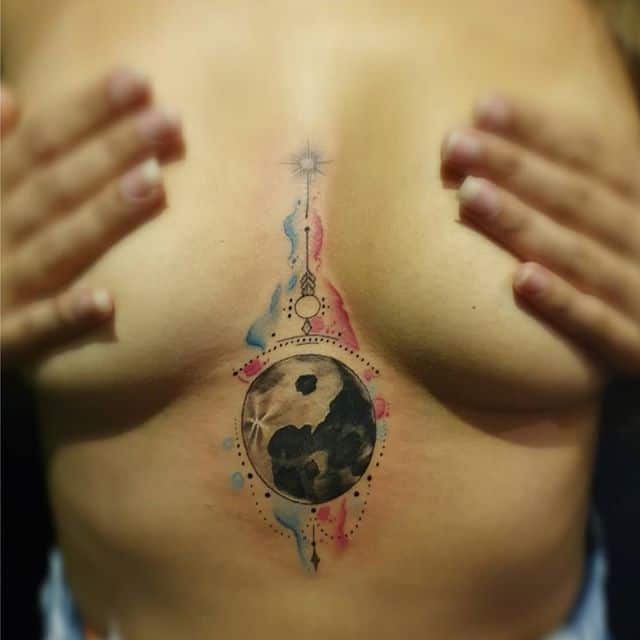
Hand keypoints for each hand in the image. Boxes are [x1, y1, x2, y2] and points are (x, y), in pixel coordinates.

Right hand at [1, 69, 183, 368]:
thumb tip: (6, 96)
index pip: (41, 142)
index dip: (86, 109)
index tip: (139, 79)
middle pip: (56, 185)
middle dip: (111, 150)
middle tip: (170, 120)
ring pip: (53, 249)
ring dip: (101, 217)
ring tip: (154, 184)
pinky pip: (32, 331)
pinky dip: (63, 316)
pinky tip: (105, 302)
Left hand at [440, 94, 639, 374]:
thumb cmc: (639, 278)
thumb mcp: (629, 223)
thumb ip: (591, 194)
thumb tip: (529, 142)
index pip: (591, 157)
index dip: (539, 130)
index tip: (482, 107)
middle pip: (578, 197)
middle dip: (516, 166)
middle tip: (454, 143)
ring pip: (581, 255)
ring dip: (525, 225)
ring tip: (470, 195)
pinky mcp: (639, 348)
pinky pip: (600, 326)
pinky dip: (564, 303)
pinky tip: (520, 281)